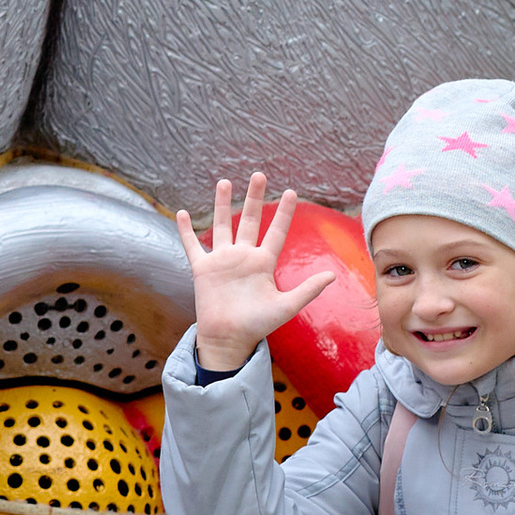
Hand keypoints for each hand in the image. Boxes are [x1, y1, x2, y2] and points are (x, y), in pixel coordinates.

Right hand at [177, 174, 338, 375]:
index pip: (276, 231)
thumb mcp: (286, 306)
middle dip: (253, 198)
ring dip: (221, 204)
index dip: (283, 212)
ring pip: (221, 225)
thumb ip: (308, 289)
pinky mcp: (202, 269)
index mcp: (263, 263)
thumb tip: (332, 275)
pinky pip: (192, 245)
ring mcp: (222, 261)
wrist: (229, 339)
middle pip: (248, 220)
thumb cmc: (258, 325)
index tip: (291, 192)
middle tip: (258, 175)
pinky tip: (181, 213)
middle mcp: (243, 257)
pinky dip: (186, 230)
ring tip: (224, 182)